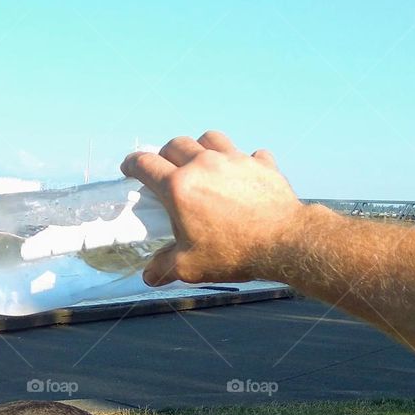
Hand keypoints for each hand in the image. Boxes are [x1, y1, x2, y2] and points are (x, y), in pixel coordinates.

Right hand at [120, 131, 303, 284]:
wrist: (284, 242)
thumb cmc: (233, 253)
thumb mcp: (190, 267)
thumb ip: (165, 267)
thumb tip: (150, 275)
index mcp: (179, 187)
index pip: (145, 164)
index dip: (132, 164)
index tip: (129, 168)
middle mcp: (204, 165)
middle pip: (175, 145)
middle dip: (165, 155)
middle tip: (165, 170)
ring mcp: (234, 160)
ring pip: (209, 139)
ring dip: (200, 148)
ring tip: (201, 163)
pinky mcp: (261, 164)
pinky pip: (248, 153)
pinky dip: (242, 161)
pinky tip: (243, 176)